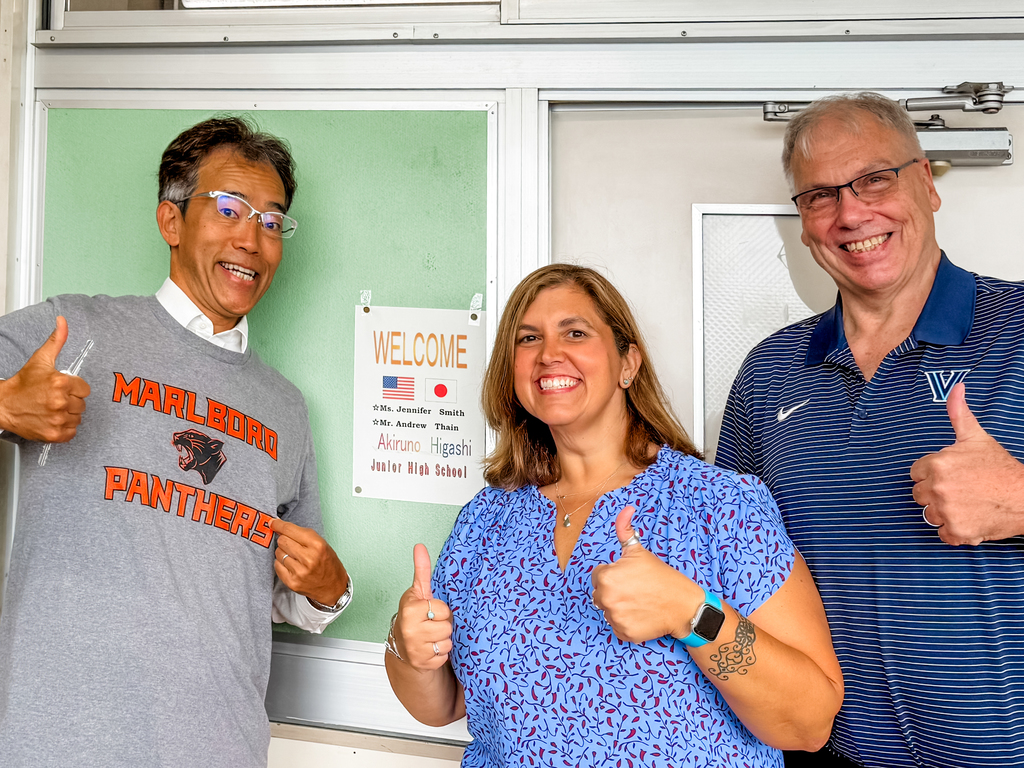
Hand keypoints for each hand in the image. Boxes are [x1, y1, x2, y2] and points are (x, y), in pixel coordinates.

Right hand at [0, 316, 90, 441]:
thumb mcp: (40, 360)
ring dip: (68, 414)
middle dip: (71, 400)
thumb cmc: (23, 384)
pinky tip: (52, 419)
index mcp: (61, 383)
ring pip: (78, 418)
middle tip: (54, 398)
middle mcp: (60, 402)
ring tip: (52, 408)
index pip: (85, 389)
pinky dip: (64, 428)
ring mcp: (57, 420)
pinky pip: (72, 432)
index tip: (62, 387)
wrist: (3, 405)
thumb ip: (56, 341)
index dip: (74, 388)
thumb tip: (63, 322)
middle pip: (82, 404)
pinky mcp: (54, 434)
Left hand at [270, 517, 348, 605]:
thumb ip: (302, 535)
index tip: (272, 522)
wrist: (334, 587)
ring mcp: (299, 572)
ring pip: (278, 553)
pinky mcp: (292, 582)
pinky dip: (281, 563)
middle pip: (282, 541)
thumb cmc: (328, 564)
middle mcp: (308, 558)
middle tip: (291, 544)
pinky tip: (291, 565)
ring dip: (283, 552)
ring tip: (295, 557)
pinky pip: (277, 566)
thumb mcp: (322, 544)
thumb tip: (281, 528)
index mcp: (317, 545)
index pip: (290, 530)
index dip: (279, 525)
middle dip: (284, 539)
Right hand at [392, 544, 452, 670]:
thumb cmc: (414, 616)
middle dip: (442, 625)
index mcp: (410, 609)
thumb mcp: (418, 592)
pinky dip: (440, 654)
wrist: (402, 644)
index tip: (429, 611)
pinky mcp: (423, 664)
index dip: (440, 610)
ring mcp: (415, 649)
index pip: (443, 609)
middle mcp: (410, 630)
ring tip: (431, 636)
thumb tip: (420, 547)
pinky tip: (430, 649)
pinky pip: (444, 657)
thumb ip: (422, 571)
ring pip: (447, 642)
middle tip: (431, 625)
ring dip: (442, 640)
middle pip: (447, 627)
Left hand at [591, 505, 703, 643]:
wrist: (683, 606)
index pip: (598, 575)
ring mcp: (614, 618)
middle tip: (635, 589)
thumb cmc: (661, 577)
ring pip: (607, 610)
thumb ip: (625, 529)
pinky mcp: (623, 634)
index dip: (614, 574)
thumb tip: (626, 508)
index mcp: (606, 577)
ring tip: (638, 601)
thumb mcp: (640, 551)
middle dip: (613, 590)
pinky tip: (640, 614)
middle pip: (600, 594)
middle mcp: (605, 599)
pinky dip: (626, 622)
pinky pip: (616, 626)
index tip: (630, 577)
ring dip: (618, 607)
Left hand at [910, 383, 1023, 545]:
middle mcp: (938, 488)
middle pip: (919, 495)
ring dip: (944, 513)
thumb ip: (958, 414)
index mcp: (937, 464)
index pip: (916, 473)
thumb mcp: (976, 438)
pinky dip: (954, 531)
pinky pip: (943, 534)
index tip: (950, 475)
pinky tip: (970, 518)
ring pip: (930, 515)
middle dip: (935, 494)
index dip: (931, 474)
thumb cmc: (1000, 467)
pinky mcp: (958, 531)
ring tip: (966, 504)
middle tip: (960, 490)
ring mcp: (947, 511)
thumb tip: (956, 388)